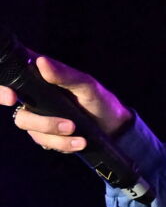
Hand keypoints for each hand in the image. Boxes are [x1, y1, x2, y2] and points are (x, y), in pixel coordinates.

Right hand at [1, 56, 132, 152]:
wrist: (114, 127)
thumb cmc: (98, 100)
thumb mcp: (86, 85)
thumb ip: (64, 75)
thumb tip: (42, 61)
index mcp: (39, 82)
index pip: (12, 83)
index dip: (3, 90)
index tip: (12, 97)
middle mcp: (34, 100)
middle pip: (20, 116)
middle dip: (41, 123)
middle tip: (69, 125)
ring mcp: (39, 119)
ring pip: (32, 132)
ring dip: (57, 136)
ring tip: (80, 136)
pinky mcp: (47, 136)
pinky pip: (45, 143)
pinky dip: (63, 145)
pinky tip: (80, 143)